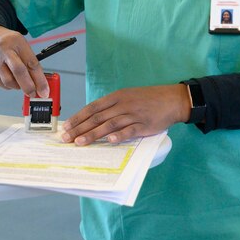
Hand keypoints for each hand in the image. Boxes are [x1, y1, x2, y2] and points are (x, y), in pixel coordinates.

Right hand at [0, 25, 49, 96]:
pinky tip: (10, 79)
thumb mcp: (19, 43)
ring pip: (9, 82)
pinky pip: (1, 84)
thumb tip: (39, 80)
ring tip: (21, 82)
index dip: (40, 79)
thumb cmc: (4, 42)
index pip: (32, 63)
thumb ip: (29, 60)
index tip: (45, 90)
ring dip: (18, 86)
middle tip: (34, 94)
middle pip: (19, 72)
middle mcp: (4, 51)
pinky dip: (9, 85)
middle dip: (29, 87)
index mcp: (16, 41)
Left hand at [61, 84, 190, 145]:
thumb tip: (93, 119)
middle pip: (98, 117)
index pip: (93, 107)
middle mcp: (123, 104)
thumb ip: (112, 107)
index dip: (78, 117)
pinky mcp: (145, 125)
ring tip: (80, 142)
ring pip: (110, 124)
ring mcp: (134, 115)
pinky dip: (120, 136)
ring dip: (93, 134)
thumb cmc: (149, 99)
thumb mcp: (128, 96)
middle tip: (67, 138)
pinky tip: (110, 141)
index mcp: (117, 97)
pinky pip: (130, 130)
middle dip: (80, 128)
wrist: (172, 99)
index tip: (66, 127)